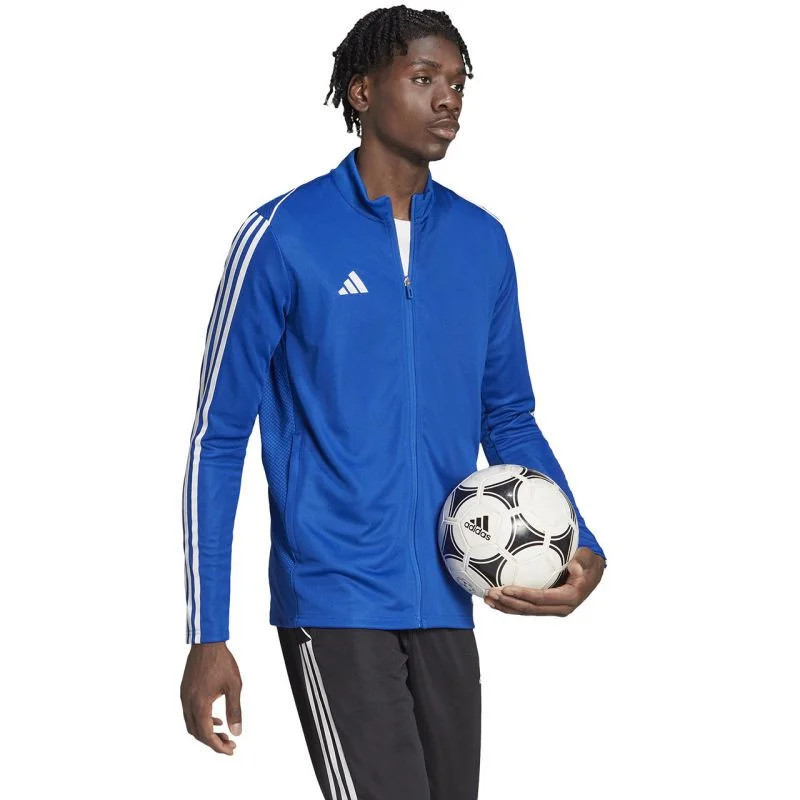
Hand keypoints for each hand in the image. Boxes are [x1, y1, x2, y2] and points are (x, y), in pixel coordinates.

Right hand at [180, 642, 242, 754]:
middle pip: (197, 733)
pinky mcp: (185, 691)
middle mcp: (188, 703)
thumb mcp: (234, 686)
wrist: (207, 643)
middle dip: (213, 742)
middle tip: (229, 744)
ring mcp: (184, 697)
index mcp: (200, 703)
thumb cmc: (222, 662)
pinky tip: (215, 718)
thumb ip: (234, 710)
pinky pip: (190, 714)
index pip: (206, 734)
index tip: (230, 750)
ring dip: (206, 732)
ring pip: (191, 725)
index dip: (218, 746)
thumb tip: (237, 731)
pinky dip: (201, 721)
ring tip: (223, 733)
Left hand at [483, 546, 604, 615]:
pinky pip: (525, 607)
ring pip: (525, 611)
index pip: (542, 598)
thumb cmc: (589, 561)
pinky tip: (494, 599)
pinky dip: (509, 604)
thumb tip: (575, 566)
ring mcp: (552, 608)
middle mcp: (560, 607)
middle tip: (491, 594)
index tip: (506, 588)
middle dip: (509, 603)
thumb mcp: (589, 558)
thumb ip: (582, 561)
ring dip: (505, 606)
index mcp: (570, 597)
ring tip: (487, 599)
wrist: (592, 572)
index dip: (524, 595)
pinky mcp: (545, 606)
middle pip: (530, 608)